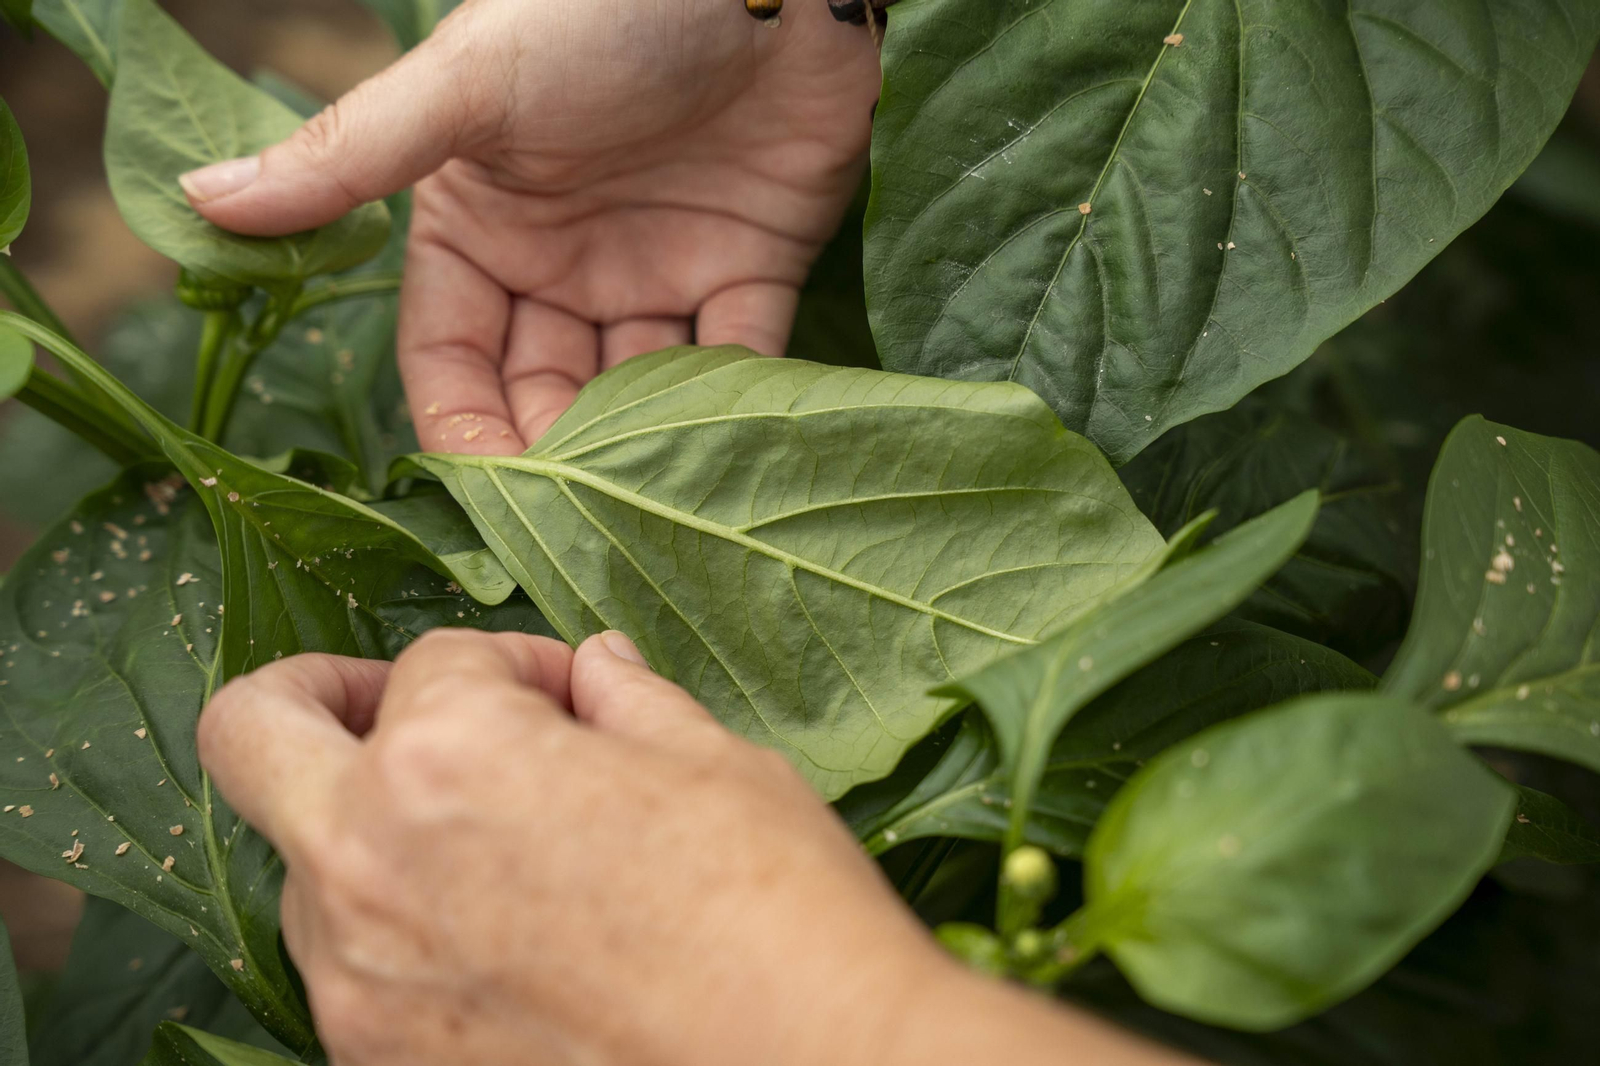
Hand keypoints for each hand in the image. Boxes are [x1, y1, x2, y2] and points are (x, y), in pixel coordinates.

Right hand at [181, 0, 880, 453]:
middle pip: (544, 392)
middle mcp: (563, 262)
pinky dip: (732, 408)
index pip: (451, 358)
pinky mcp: (750, 271)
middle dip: (553, 456)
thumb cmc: (603, 10)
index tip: (486, 495)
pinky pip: (736, 360)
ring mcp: (657, 269)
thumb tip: (199, 202)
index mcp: (480, 227)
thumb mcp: (468, 86)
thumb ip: (351, 158)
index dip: (463, 429)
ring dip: (641, 445)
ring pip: (638, 392)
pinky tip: (724, 452)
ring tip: (648, 494)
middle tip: (576, 516)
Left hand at [199, 630, 1194, 1065]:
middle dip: (320, 694)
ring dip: (369, 823)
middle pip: (252, 729)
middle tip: (404, 709)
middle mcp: (368, 858)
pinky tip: (500, 928)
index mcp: (452, 752)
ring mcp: (358, 976)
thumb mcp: (716, 764)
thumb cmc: (778, 911)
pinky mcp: (381, 1060)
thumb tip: (596, 669)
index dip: (520, 662)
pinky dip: (395, 923)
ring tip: (491, 840)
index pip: (438, 659)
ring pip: (298, 858)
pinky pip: (346, 963)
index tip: (577, 693)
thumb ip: (628, 699)